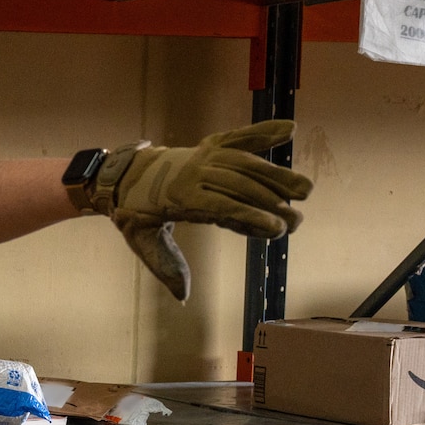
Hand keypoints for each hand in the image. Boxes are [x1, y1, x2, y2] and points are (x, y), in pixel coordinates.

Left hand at [74, 120, 312, 301]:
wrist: (118, 177)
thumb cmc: (132, 213)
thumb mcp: (142, 241)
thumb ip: (164, 266)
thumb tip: (183, 297)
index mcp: (178, 197)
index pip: (220, 206)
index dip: (249, 217)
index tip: (275, 228)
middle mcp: (193, 173)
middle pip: (239, 185)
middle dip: (271, 202)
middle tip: (297, 221)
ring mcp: (202, 156)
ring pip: (244, 163)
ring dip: (276, 175)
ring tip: (305, 189)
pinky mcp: (208, 146)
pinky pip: (237, 137)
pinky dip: (261, 131)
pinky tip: (289, 128)